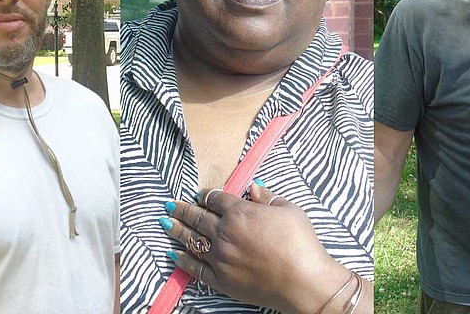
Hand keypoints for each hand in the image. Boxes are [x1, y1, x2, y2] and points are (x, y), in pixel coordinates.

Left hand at [159, 181, 349, 312]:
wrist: (304, 282)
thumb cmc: (301, 243)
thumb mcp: (288, 210)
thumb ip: (267, 197)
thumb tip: (253, 187)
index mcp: (241, 212)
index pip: (216, 199)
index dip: (206, 195)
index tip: (200, 194)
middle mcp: (225, 233)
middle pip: (198, 217)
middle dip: (182, 209)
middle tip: (169, 204)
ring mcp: (221, 258)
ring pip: (192, 240)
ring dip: (176, 230)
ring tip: (164, 222)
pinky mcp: (222, 280)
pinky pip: (196, 268)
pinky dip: (183, 260)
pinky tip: (173, 254)